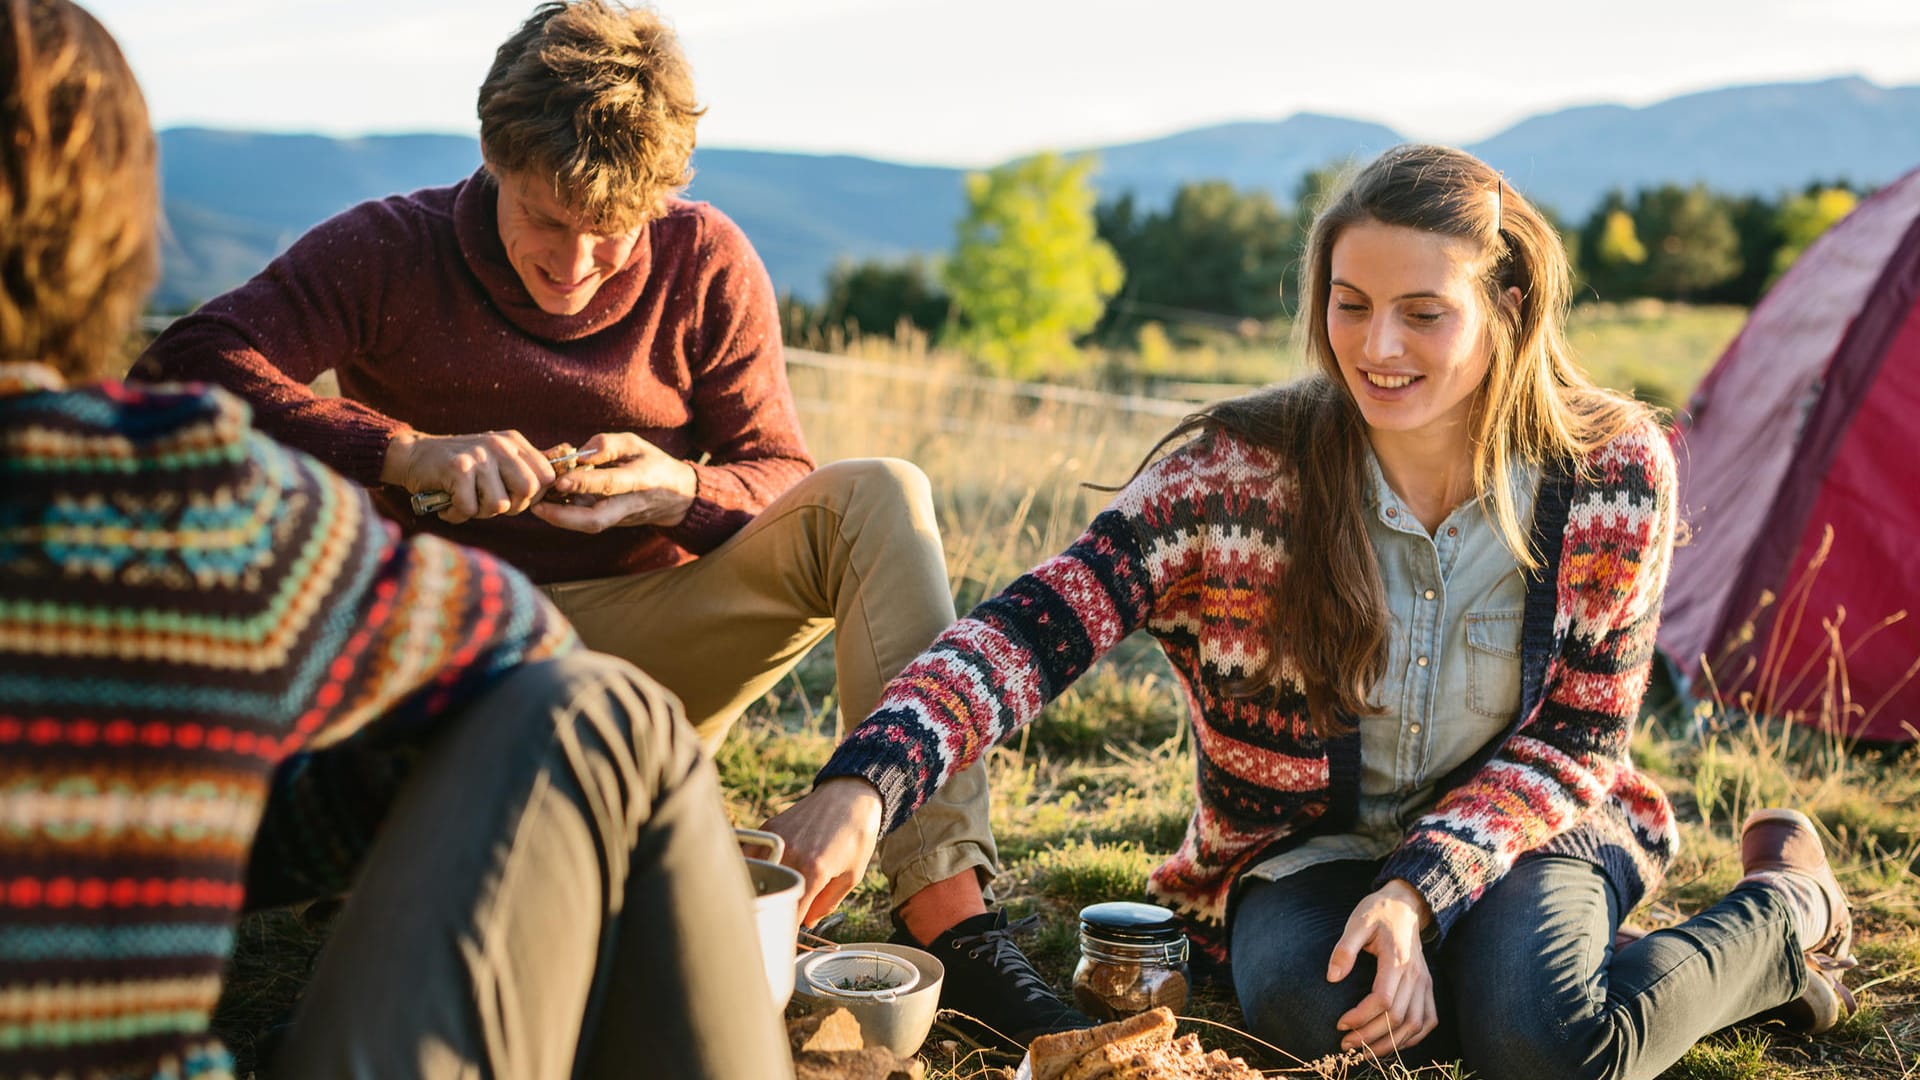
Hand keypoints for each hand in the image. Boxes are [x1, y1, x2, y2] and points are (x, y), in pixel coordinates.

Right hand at [382, 430, 555, 523]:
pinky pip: (469, 509)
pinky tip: (448, 502)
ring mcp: (479, 456)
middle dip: (510, 507)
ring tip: (465, 500)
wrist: (413, 456)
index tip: (513, 498)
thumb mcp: (495, 459)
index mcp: (513, 442)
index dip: (533, 496)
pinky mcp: (457, 469)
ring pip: (498, 504)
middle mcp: (500, 445)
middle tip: (488, 503)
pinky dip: (457, 514)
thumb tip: (560, 479)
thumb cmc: (459, 466)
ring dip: (480, 512)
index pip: (546, 476)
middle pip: (528, 490)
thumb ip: (523, 468)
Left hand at [529, 431, 697, 532]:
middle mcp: (629, 504)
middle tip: (537, 506)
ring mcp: (620, 517)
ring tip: (536, 505)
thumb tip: (578, 453)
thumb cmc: (651, 462)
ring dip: (560, 519)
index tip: (560, 480)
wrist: (675, 495)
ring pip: (589, 525)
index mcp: (640, 479)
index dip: (584, 483)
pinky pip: (586, 522)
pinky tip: (547, 505)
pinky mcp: (612, 522)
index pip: (609, 483)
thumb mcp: (636, 444)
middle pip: (596, 520)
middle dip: (565, 517)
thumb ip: (608, 444)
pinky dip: (565, 516)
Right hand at [761, 777, 883, 926]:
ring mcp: (775, 839)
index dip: (787, 933)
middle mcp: (790, 854)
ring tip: (763, 905)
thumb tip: (806, 921)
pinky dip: (750, 870)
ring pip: (752, 876)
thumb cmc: (857, 836)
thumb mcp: (852, 876)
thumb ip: (827, 903)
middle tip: (773, 927)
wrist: (851, 795)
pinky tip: (756, 880)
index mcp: (814, 869)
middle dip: (770, 915)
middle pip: (768, 897)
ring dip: (756, 892)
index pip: (791, 913)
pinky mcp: (768, 827)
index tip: (785, 944)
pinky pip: (751, 855)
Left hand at [1328, 879, 1438, 1056]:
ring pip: (1415, 1025)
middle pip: (1398, 1018)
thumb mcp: (1356, 922)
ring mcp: (1425, 982)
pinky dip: (1413, 1037)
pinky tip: (1393, 1044)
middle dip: (1371, 1037)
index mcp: (1397, 959)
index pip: (1383, 999)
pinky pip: (1428, 1020)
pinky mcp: (1428, 987)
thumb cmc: (1377, 912)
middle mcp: (1415, 975)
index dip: (1361, 1017)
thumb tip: (1332, 978)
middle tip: (1346, 1044)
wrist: (1405, 905)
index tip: (1340, 1023)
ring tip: (1365, 1051)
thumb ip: (1344, 949)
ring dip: (1391, 1044)